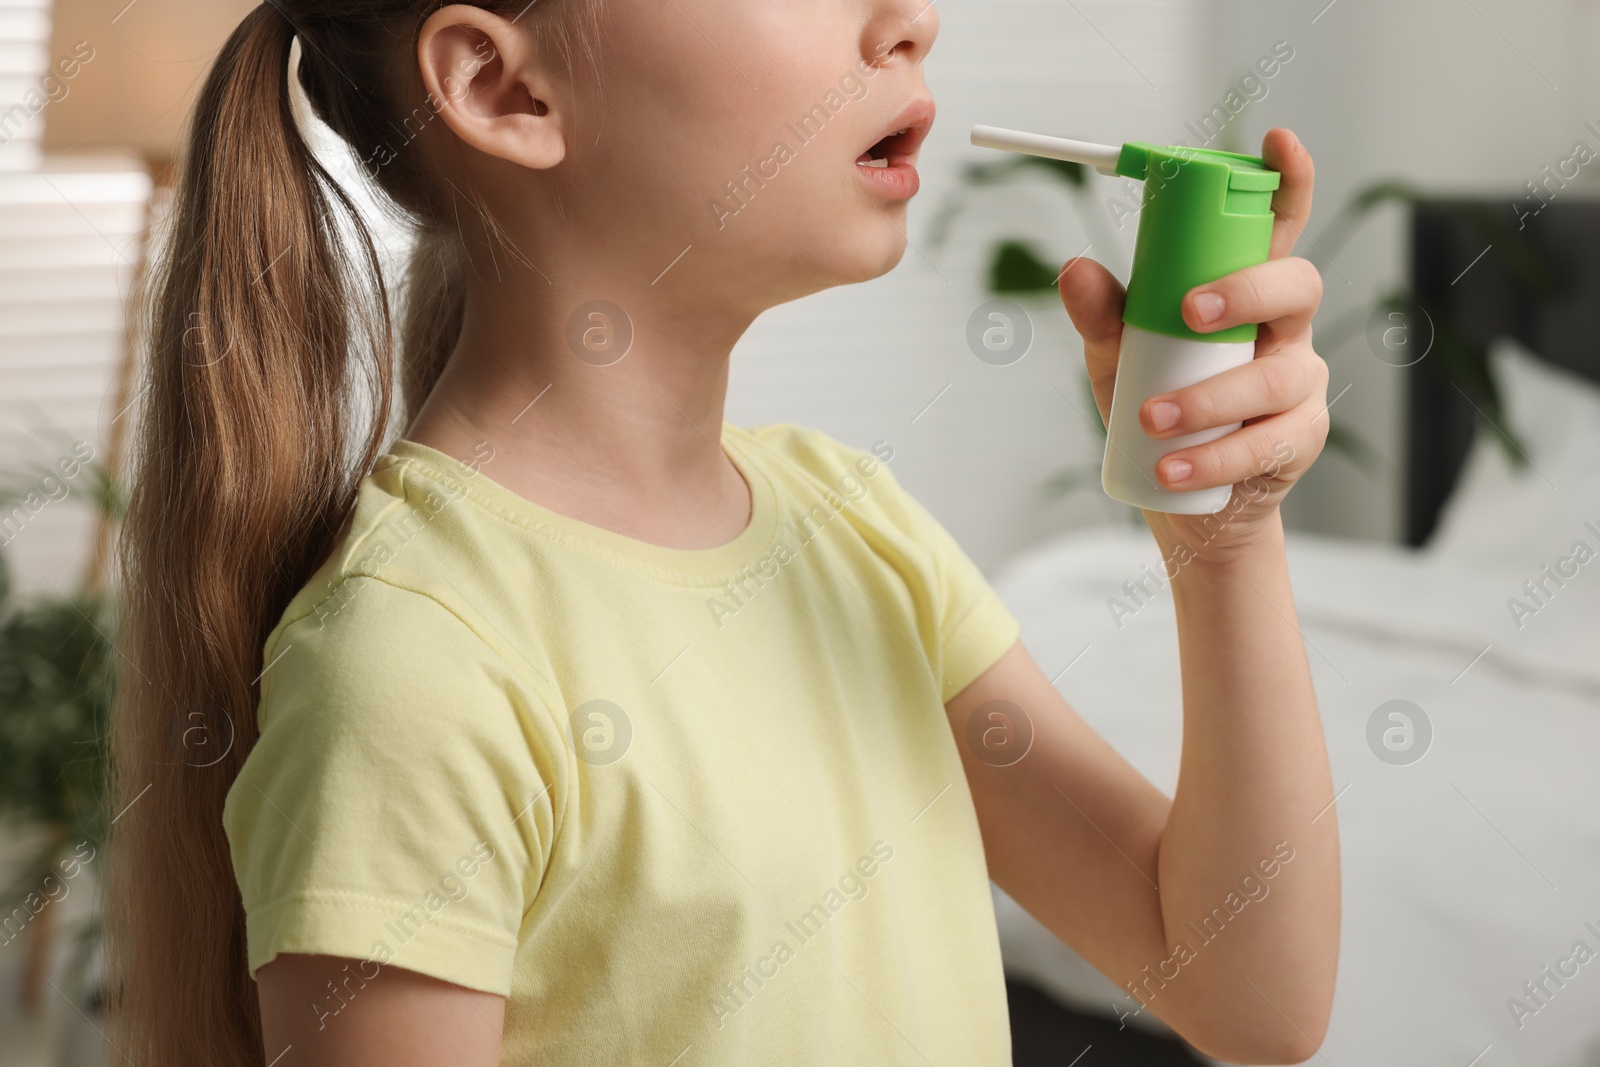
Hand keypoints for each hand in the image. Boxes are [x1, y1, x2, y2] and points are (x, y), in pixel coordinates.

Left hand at [1058, 128, 1328, 555]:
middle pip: (1297, 284)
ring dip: (1210, 396)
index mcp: (1247, 291)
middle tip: (1187, 311)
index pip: (1277, 225)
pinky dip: (1213, 456)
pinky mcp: (1299, 437)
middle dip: (1246, 290)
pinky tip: (1174, 467)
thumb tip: (1075, 268)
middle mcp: (1285, 328)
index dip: (1287, 179)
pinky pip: (1265, 442)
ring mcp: (1299, 382)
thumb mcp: (1120, 358)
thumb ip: (1103, 316)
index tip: (1275, 141)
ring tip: (1152, 419)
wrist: (1186, 498)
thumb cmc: (1160, 408)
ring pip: (1276, 376)